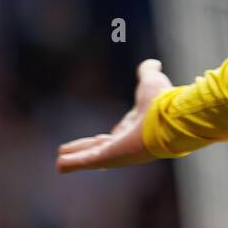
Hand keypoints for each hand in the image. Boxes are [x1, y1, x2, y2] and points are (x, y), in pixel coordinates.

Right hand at [56, 58, 172, 172]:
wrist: (168, 118)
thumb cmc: (162, 102)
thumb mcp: (151, 81)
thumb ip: (148, 71)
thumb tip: (154, 63)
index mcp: (137, 127)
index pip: (121, 133)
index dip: (115, 134)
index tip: (108, 135)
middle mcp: (127, 142)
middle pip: (104, 147)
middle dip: (89, 149)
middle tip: (73, 151)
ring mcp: (118, 153)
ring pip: (92, 157)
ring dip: (77, 157)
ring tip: (60, 161)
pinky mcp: (109, 158)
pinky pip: (86, 161)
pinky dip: (72, 163)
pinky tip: (59, 165)